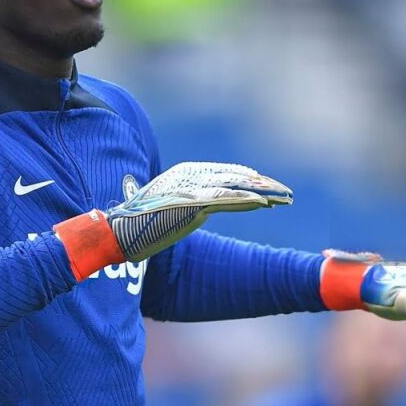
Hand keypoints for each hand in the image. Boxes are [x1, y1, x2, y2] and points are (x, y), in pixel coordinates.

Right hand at [106, 162, 292, 260]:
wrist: (118, 232)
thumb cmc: (140, 223)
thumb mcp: (170, 208)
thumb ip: (191, 204)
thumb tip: (204, 209)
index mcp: (187, 174)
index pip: (227, 174)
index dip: (251, 179)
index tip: (269, 187)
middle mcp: (192, 176)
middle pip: (237, 177)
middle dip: (264, 185)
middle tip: (287, 193)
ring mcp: (192, 189)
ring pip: (237, 187)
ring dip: (264, 193)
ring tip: (284, 198)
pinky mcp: (191, 205)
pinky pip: (225, 200)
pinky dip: (246, 200)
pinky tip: (263, 203)